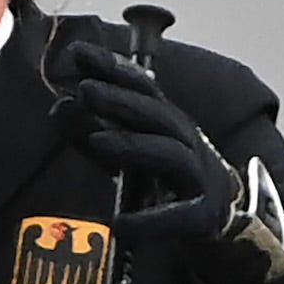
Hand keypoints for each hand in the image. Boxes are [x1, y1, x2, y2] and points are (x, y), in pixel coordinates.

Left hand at [51, 40, 283, 282]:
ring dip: (133, 146)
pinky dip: (151, 220)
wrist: (224, 230)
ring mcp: (201, 180)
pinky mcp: (205, 219)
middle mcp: (188, 144)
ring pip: (170, 155)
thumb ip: (94, 135)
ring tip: (97, 141)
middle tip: (85, 89)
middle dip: (121, 100)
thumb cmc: (170, 186)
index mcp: (169, 125)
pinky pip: (179, 217)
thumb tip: (59, 106)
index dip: (113, 68)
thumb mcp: (129, 156)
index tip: (77, 52)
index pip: (142, 89)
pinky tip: (121, 222)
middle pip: (157, 115)